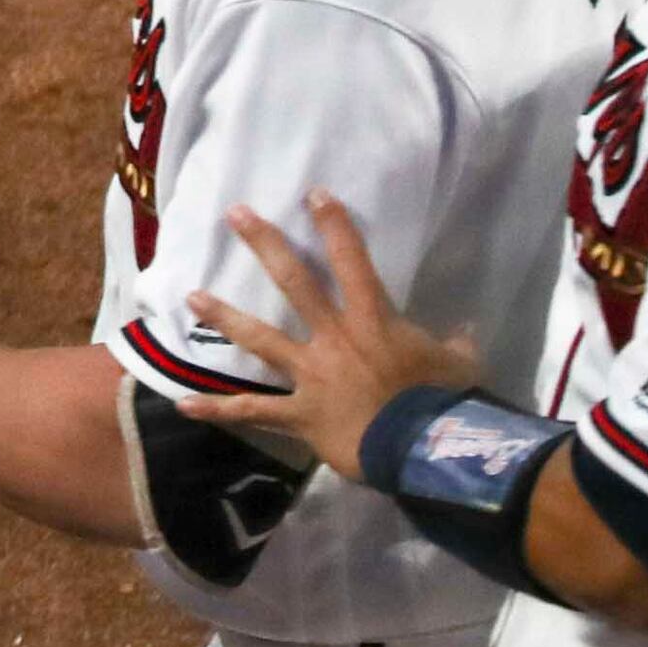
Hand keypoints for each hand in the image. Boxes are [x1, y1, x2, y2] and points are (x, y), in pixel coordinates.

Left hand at [176, 196, 479, 479]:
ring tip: (192, 295)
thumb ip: (455, 345)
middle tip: (235, 214)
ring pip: (261, 340)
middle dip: (265, 245)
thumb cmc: (443, 403)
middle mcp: (334, 340)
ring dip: (225, 317)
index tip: (314, 195)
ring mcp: (311, 376)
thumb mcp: (458, 365)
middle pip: (294, 283)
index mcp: (374, 321)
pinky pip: (253, 412)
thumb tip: (465, 331)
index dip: (335, 226)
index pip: (353, 262)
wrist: (421, 451)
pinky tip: (182, 405)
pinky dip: (218, 410)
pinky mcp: (298, 415)